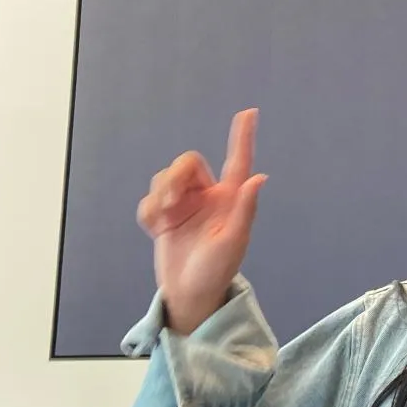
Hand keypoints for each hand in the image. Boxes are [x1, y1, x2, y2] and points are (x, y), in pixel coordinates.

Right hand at [136, 109, 267, 334]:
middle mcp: (207, 196)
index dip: (242, 137)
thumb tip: (258, 178)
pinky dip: (148, 213)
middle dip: (174, 177)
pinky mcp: (163, 217)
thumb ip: (244, 209)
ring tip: (164, 220)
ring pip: (165, 178)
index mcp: (230, 199)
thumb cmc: (217, 271)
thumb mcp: (233, 242)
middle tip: (170, 203)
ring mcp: (184, 205)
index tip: (249, 112)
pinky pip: (148, 201)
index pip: (238, 161)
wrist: (189, 294)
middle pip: (187, 163)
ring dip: (159, 196)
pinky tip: (155, 230)